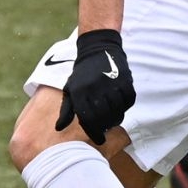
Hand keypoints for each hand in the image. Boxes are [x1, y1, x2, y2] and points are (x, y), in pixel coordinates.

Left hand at [54, 29, 134, 145]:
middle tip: (106, 127)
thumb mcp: (70, 89)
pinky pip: (129, 100)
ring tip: (113, 117)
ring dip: (117, 117)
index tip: (99, 140)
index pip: (88, 119)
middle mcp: (95, 87)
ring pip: (118, 110)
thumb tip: (58, 128)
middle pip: (104, 117)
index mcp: (80, 92)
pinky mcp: (125, 79)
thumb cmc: (82, 74)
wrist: (98, 48)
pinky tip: (121, 105)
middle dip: (106, 126)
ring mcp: (111, 83)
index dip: (94, 132)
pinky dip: (126, 106)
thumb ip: (66, 110)